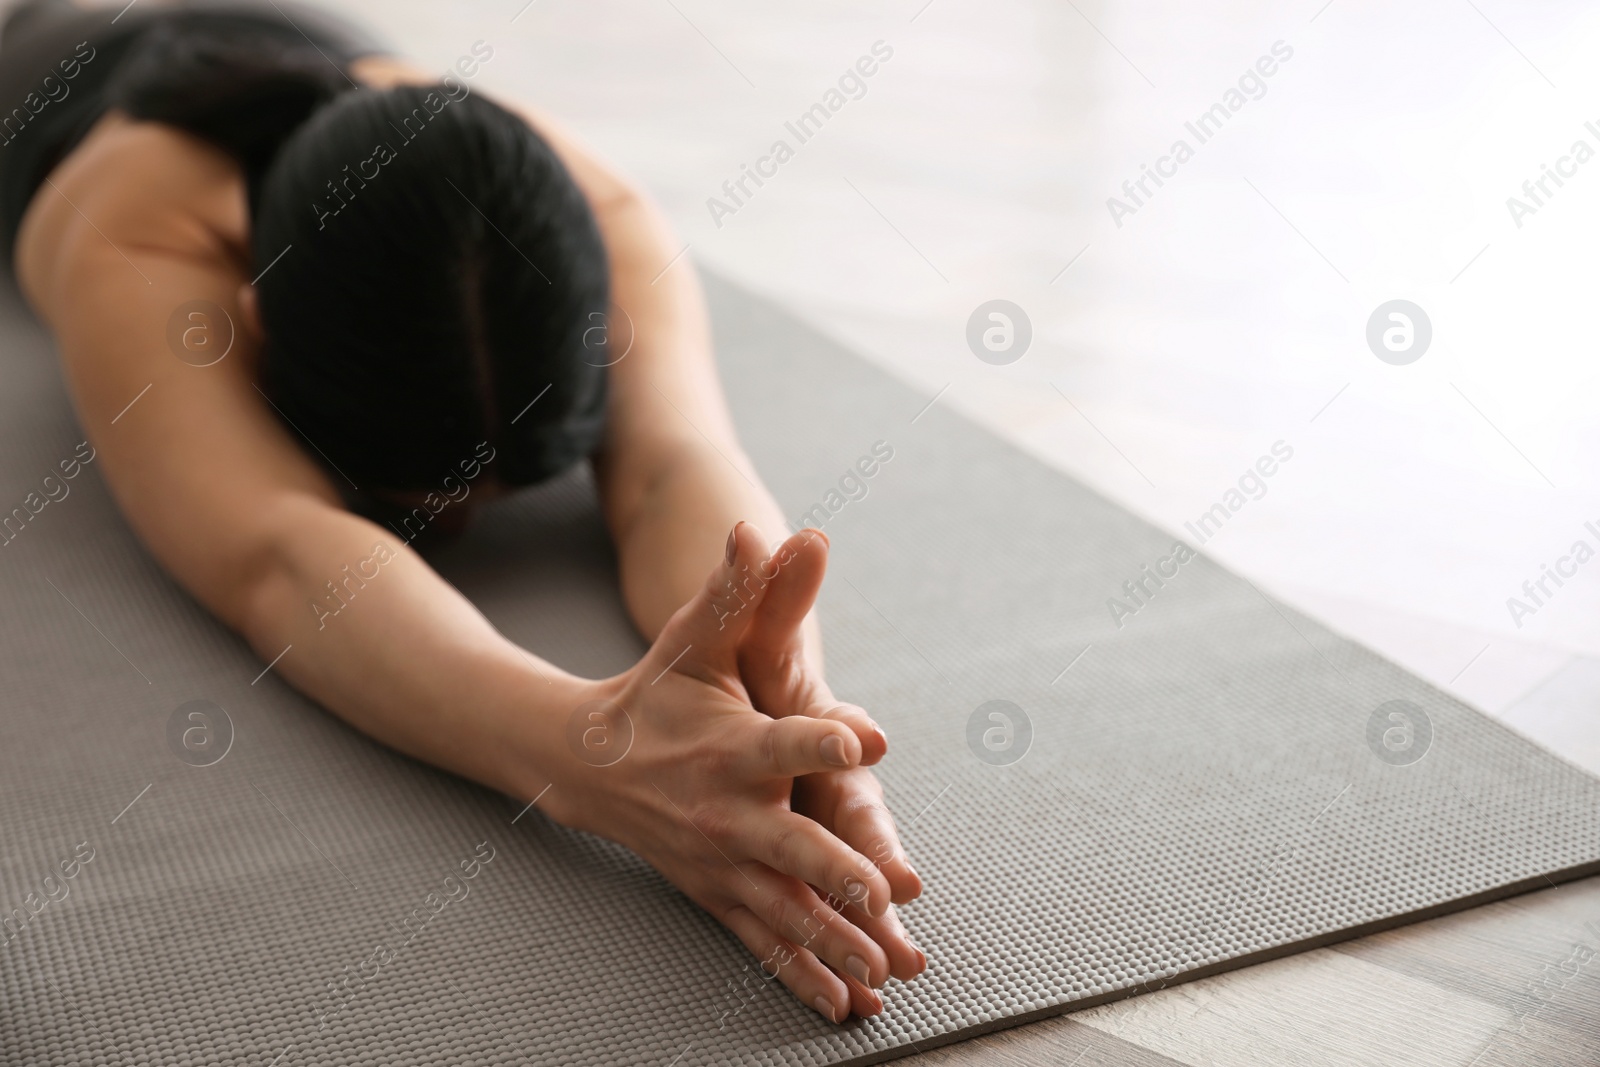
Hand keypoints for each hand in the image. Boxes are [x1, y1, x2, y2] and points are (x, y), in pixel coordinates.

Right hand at [539, 521, 897, 1022]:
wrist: (588, 761)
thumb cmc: (659, 690)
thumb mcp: (696, 638)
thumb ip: (739, 592)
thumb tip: (770, 528)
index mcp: (731, 744)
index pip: (781, 737)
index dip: (823, 734)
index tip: (868, 736)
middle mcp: (726, 809)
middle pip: (788, 845)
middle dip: (836, 873)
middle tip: (884, 896)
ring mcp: (721, 862)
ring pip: (783, 911)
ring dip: (833, 945)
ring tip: (883, 975)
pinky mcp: (717, 894)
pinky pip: (762, 944)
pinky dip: (801, 979)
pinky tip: (843, 1010)